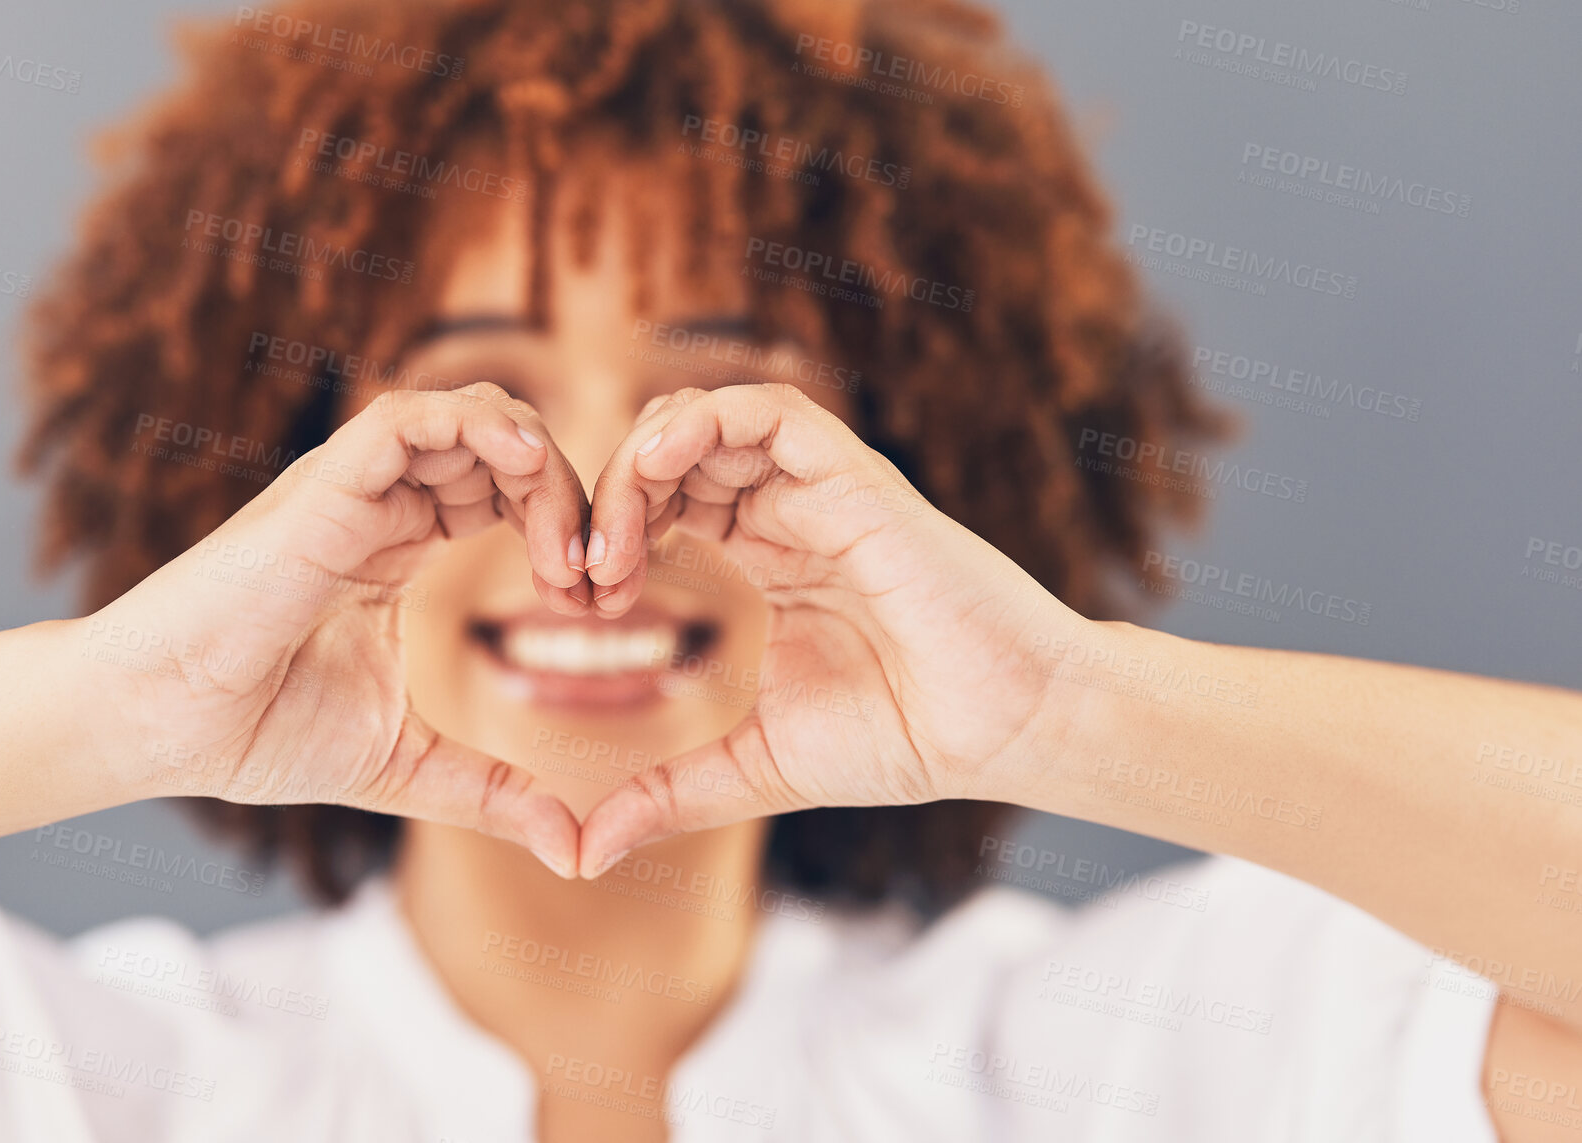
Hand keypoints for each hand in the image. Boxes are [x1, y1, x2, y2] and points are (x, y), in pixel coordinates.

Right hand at [71, 385, 591, 875]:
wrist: (159, 728)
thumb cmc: (255, 732)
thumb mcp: (405, 764)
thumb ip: (491, 792)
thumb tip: (572, 851)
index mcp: (399, 544)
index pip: (507, 490)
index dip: (568, 529)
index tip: (597, 604)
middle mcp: (382, 502)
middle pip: (508, 445)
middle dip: (573, 498)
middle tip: (598, 583)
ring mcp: (354, 488)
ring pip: (474, 415)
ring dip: (543, 468)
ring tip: (567, 555)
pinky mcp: (326, 486)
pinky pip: (414, 415)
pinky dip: (483, 430)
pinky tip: (527, 478)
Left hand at [576, 383, 1087, 875]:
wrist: (1004, 733)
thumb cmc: (904, 740)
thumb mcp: (755, 767)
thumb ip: (668, 794)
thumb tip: (583, 853)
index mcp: (769, 561)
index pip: (665, 506)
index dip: (609, 536)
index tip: (578, 602)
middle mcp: (790, 515)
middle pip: (675, 456)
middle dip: (612, 497)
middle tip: (582, 572)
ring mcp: (822, 492)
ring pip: (711, 419)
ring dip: (642, 459)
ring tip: (614, 533)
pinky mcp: (855, 480)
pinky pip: (771, 412)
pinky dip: (704, 419)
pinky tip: (658, 465)